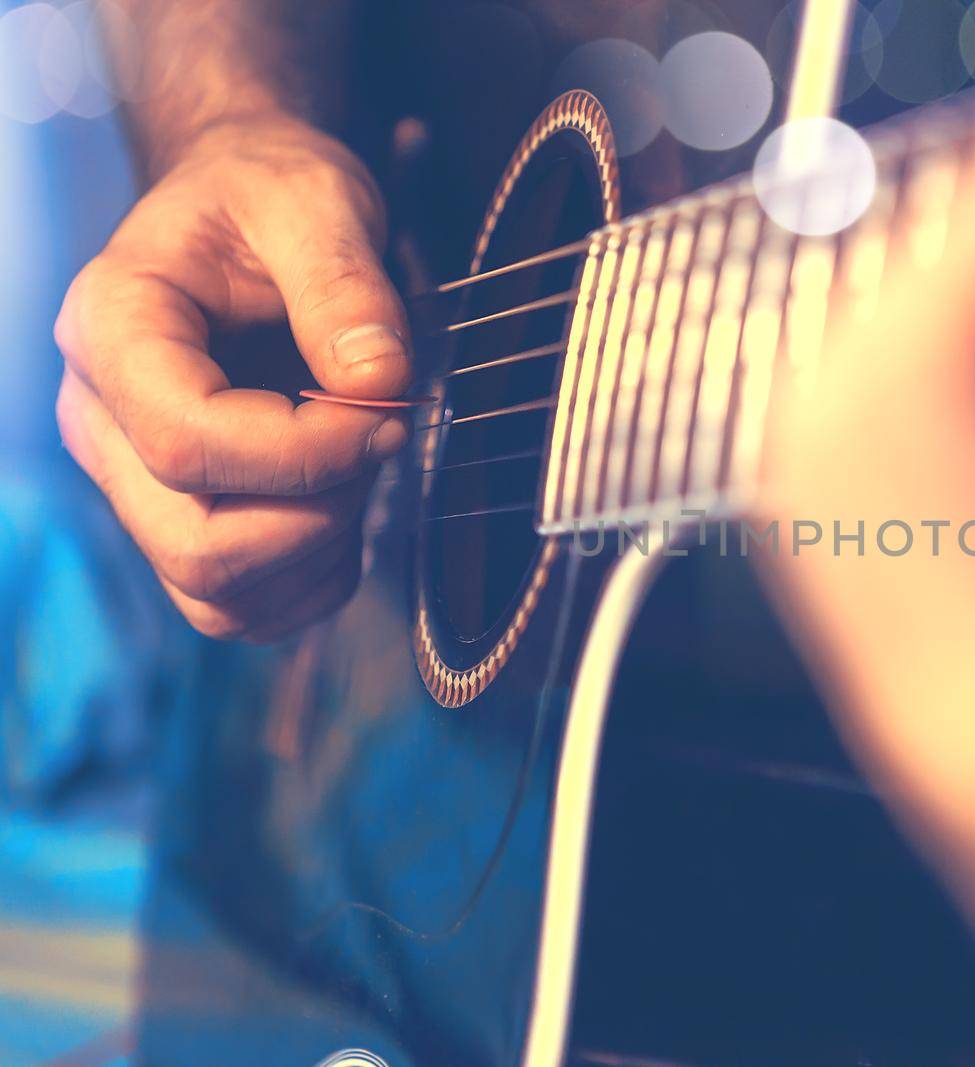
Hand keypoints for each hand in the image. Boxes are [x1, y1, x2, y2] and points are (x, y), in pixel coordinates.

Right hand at [56, 115, 410, 641]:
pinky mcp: (179, 520)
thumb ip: (347, 283)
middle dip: (319, 511)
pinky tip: (346, 503)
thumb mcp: (317, 199)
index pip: (190, 445)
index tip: (386, 408)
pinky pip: (239, 608)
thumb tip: (378, 382)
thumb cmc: (269, 195)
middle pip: (197, 544)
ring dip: (319, 550)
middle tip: (382, 434)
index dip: (309, 451)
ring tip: (361, 461)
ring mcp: (133, 481)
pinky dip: (312, 579)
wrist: (247, 206)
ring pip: (216, 593)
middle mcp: (102, 419)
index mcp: (112, 329)